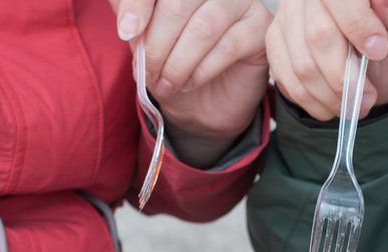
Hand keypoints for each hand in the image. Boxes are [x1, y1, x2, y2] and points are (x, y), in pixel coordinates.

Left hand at [110, 0, 271, 166]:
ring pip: (203, 27)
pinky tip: (189, 83)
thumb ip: (133, 22)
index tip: (126, 32)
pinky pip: (228, 46)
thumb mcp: (143, 42)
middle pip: (177, 4)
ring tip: (167, 83)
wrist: (203, 105)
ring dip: (178, 63)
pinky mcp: (261, 26)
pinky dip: (201, 71)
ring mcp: (241, 0)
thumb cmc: (173, 65)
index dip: (137, 4)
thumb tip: (127, 21)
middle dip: (156, 45)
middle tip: (148, 71)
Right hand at [266, 0, 387, 120]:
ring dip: (331, 95)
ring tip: (354, 105)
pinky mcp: (275, 44)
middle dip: (346, 75)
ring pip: (302, 64)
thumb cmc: (386, 47)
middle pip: (318, 35)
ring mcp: (287, 18)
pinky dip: (314, 102)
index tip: (379, 51)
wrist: (369, 69)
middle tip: (368, 96)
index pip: (340, 0)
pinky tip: (333, 105)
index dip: (359, 26)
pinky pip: (288, 80)